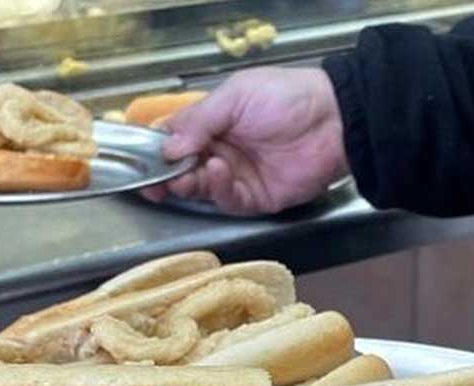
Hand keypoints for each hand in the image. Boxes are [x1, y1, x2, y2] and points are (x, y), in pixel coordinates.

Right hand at [145, 67, 348, 215]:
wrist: (332, 122)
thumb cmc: (286, 98)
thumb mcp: (235, 96)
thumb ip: (200, 120)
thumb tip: (168, 146)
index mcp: (214, 121)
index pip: (176, 137)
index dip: (157, 149)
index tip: (140, 158)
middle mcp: (222, 150)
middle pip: (183, 168)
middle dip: (166, 174)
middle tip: (154, 179)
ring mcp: (237, 176)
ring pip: (201, 187)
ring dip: (189, 182)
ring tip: (185, 172)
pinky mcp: (255, 198)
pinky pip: (227, 200)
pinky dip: (217, 188)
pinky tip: (217, 171)